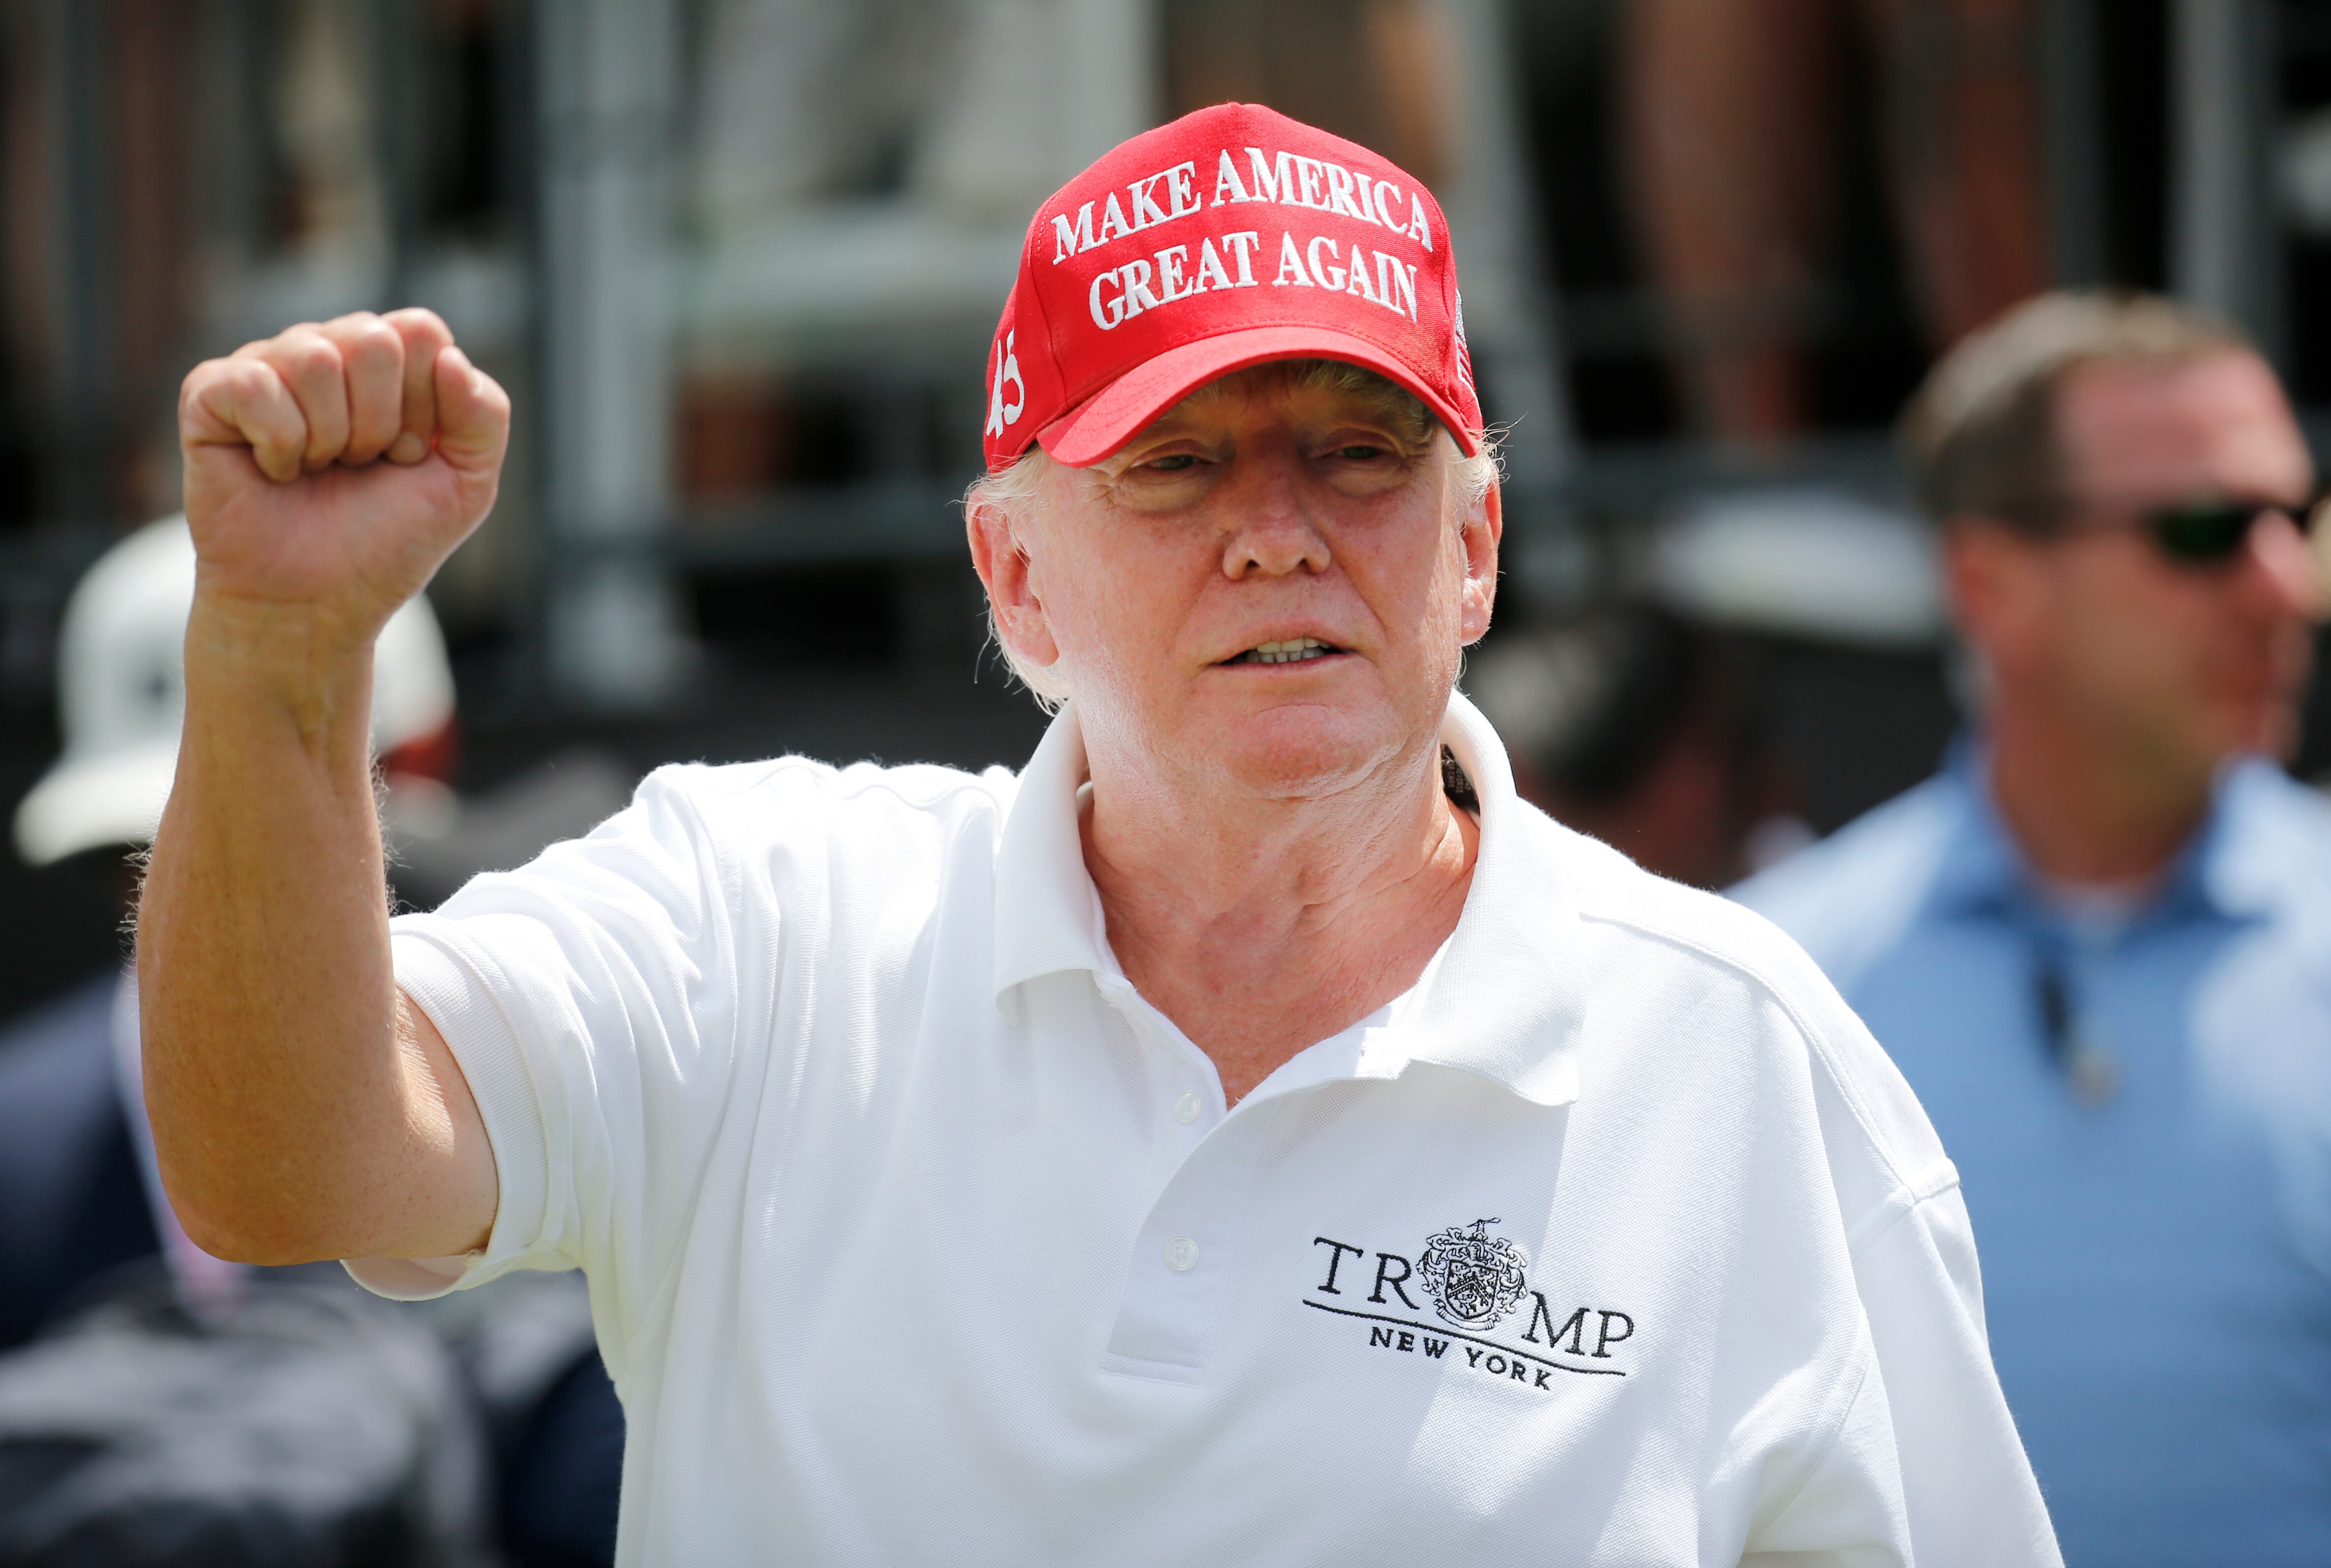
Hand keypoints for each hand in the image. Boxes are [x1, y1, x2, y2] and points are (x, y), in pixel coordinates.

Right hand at [179, 309, 510, 646]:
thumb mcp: (466, 483)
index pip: (419, 330)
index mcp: (386, 361)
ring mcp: (265, 366)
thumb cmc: (388, 540)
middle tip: (360, 465)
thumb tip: (449, 357)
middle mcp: (324, 349)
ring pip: (313, 358)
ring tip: (319, 471)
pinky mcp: (210, 393)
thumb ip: (485, 415)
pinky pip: (255, 385)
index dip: (425, 404)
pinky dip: (279, 445)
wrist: (319, 601)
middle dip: (380, 422)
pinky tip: (275, 471)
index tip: (409, 456)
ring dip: (330, 437)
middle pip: (371, 338)